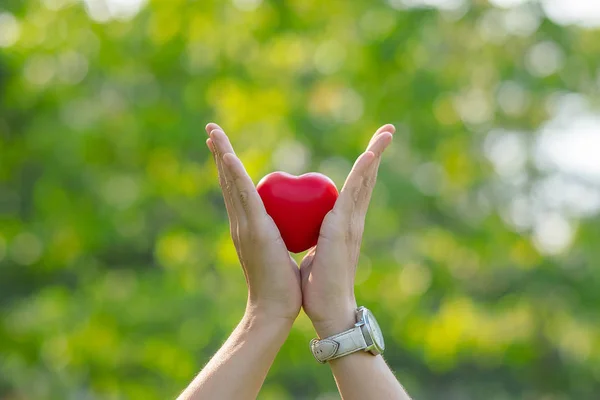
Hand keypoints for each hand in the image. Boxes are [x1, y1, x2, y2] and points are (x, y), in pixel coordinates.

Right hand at [205, 123, 301, 322]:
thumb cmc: (282, 283)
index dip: (229, 167)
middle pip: (227, 181)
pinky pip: (243, 197)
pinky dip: (234, 175)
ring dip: (222, 155)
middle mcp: (239, 222)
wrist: (275, 308)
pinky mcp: (253, 230)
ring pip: (231, 184)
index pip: (237, 189)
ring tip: (213, 132)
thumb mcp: (279, 251)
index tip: (223, 146)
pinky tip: (227, 156)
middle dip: (219, 153)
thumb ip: (279, 235)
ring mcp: (243, 226)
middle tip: (211, 129)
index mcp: (247, 226)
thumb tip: (288, 224)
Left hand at [300, 124, 394, 336]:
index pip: (356, 189)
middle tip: (387, 131)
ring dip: (375, 155)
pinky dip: (363, 173)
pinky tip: (370, 155)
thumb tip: (304, 228)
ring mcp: (352, 224)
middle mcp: (353, 220)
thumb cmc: (319, 286)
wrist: (329, 310)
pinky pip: (354, 195)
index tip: (371, 149)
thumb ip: (316, 237)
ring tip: (386, 134)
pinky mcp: (345, 228)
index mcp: (345, 225)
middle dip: (377, 153)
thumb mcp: (316, 253)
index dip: (364, 169)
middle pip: (367, 179)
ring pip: (365, 182)